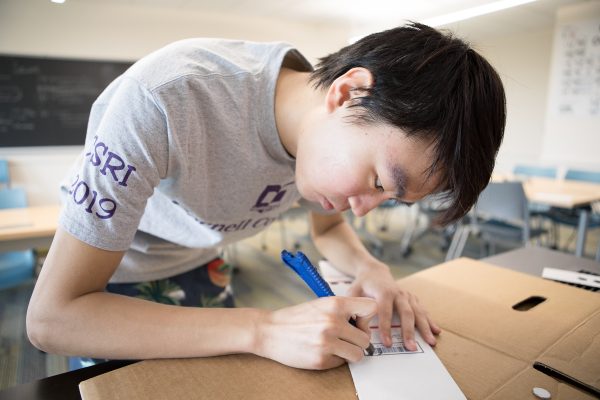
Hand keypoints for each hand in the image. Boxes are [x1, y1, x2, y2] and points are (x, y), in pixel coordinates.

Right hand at [255, 296, 376, 368]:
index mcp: (335, 304)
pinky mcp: (321, 359)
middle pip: (366, 338)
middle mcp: (333, 322)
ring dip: (350, 353)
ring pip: (359, 354)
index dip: (367, 318)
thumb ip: (343, 310)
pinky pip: (342, 363)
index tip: (357, 322)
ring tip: (336, 346)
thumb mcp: (321, 304)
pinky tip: (322, 351)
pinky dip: (335, 360)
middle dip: (358, 341)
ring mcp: (327, 342)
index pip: (371, 308)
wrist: (269, 331)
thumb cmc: (296, 317)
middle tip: (345, 338)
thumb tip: (365, 322)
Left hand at [347, 261, 440, 350]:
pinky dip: (430, 321)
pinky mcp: (412, 298)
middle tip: (411, 347)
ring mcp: (407, 295)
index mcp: (383, 291)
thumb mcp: (353, 294)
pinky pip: (423, 310)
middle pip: (406, 313)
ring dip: (425, 328)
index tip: (388, 343)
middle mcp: (398, 293)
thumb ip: (354, 309)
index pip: (385, 311)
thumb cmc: (362, 285)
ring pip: (418, 312)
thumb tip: (357, 330)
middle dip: (409, 331)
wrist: (374, 272)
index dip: (386, 328)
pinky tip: (437, 331)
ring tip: (431, 343)